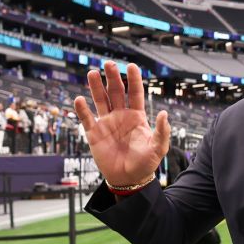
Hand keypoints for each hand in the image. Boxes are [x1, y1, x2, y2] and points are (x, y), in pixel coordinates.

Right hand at [73, 61, 169, 187]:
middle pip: (116, 92)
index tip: (131, 66)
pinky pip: (87, 118)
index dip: (133, 79)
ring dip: (96, 87)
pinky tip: (80, 99)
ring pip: (100, 100)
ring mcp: (107, 123)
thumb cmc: (145, 163)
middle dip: (113, 77)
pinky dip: (82, 109)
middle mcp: (121, 116)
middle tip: (108, 64)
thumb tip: (164, 114)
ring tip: (93, 73)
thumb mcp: (158, 148)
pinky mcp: (94, 134)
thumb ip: (162, 131)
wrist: (129, 179)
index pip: (135, 93)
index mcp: (136, 116)